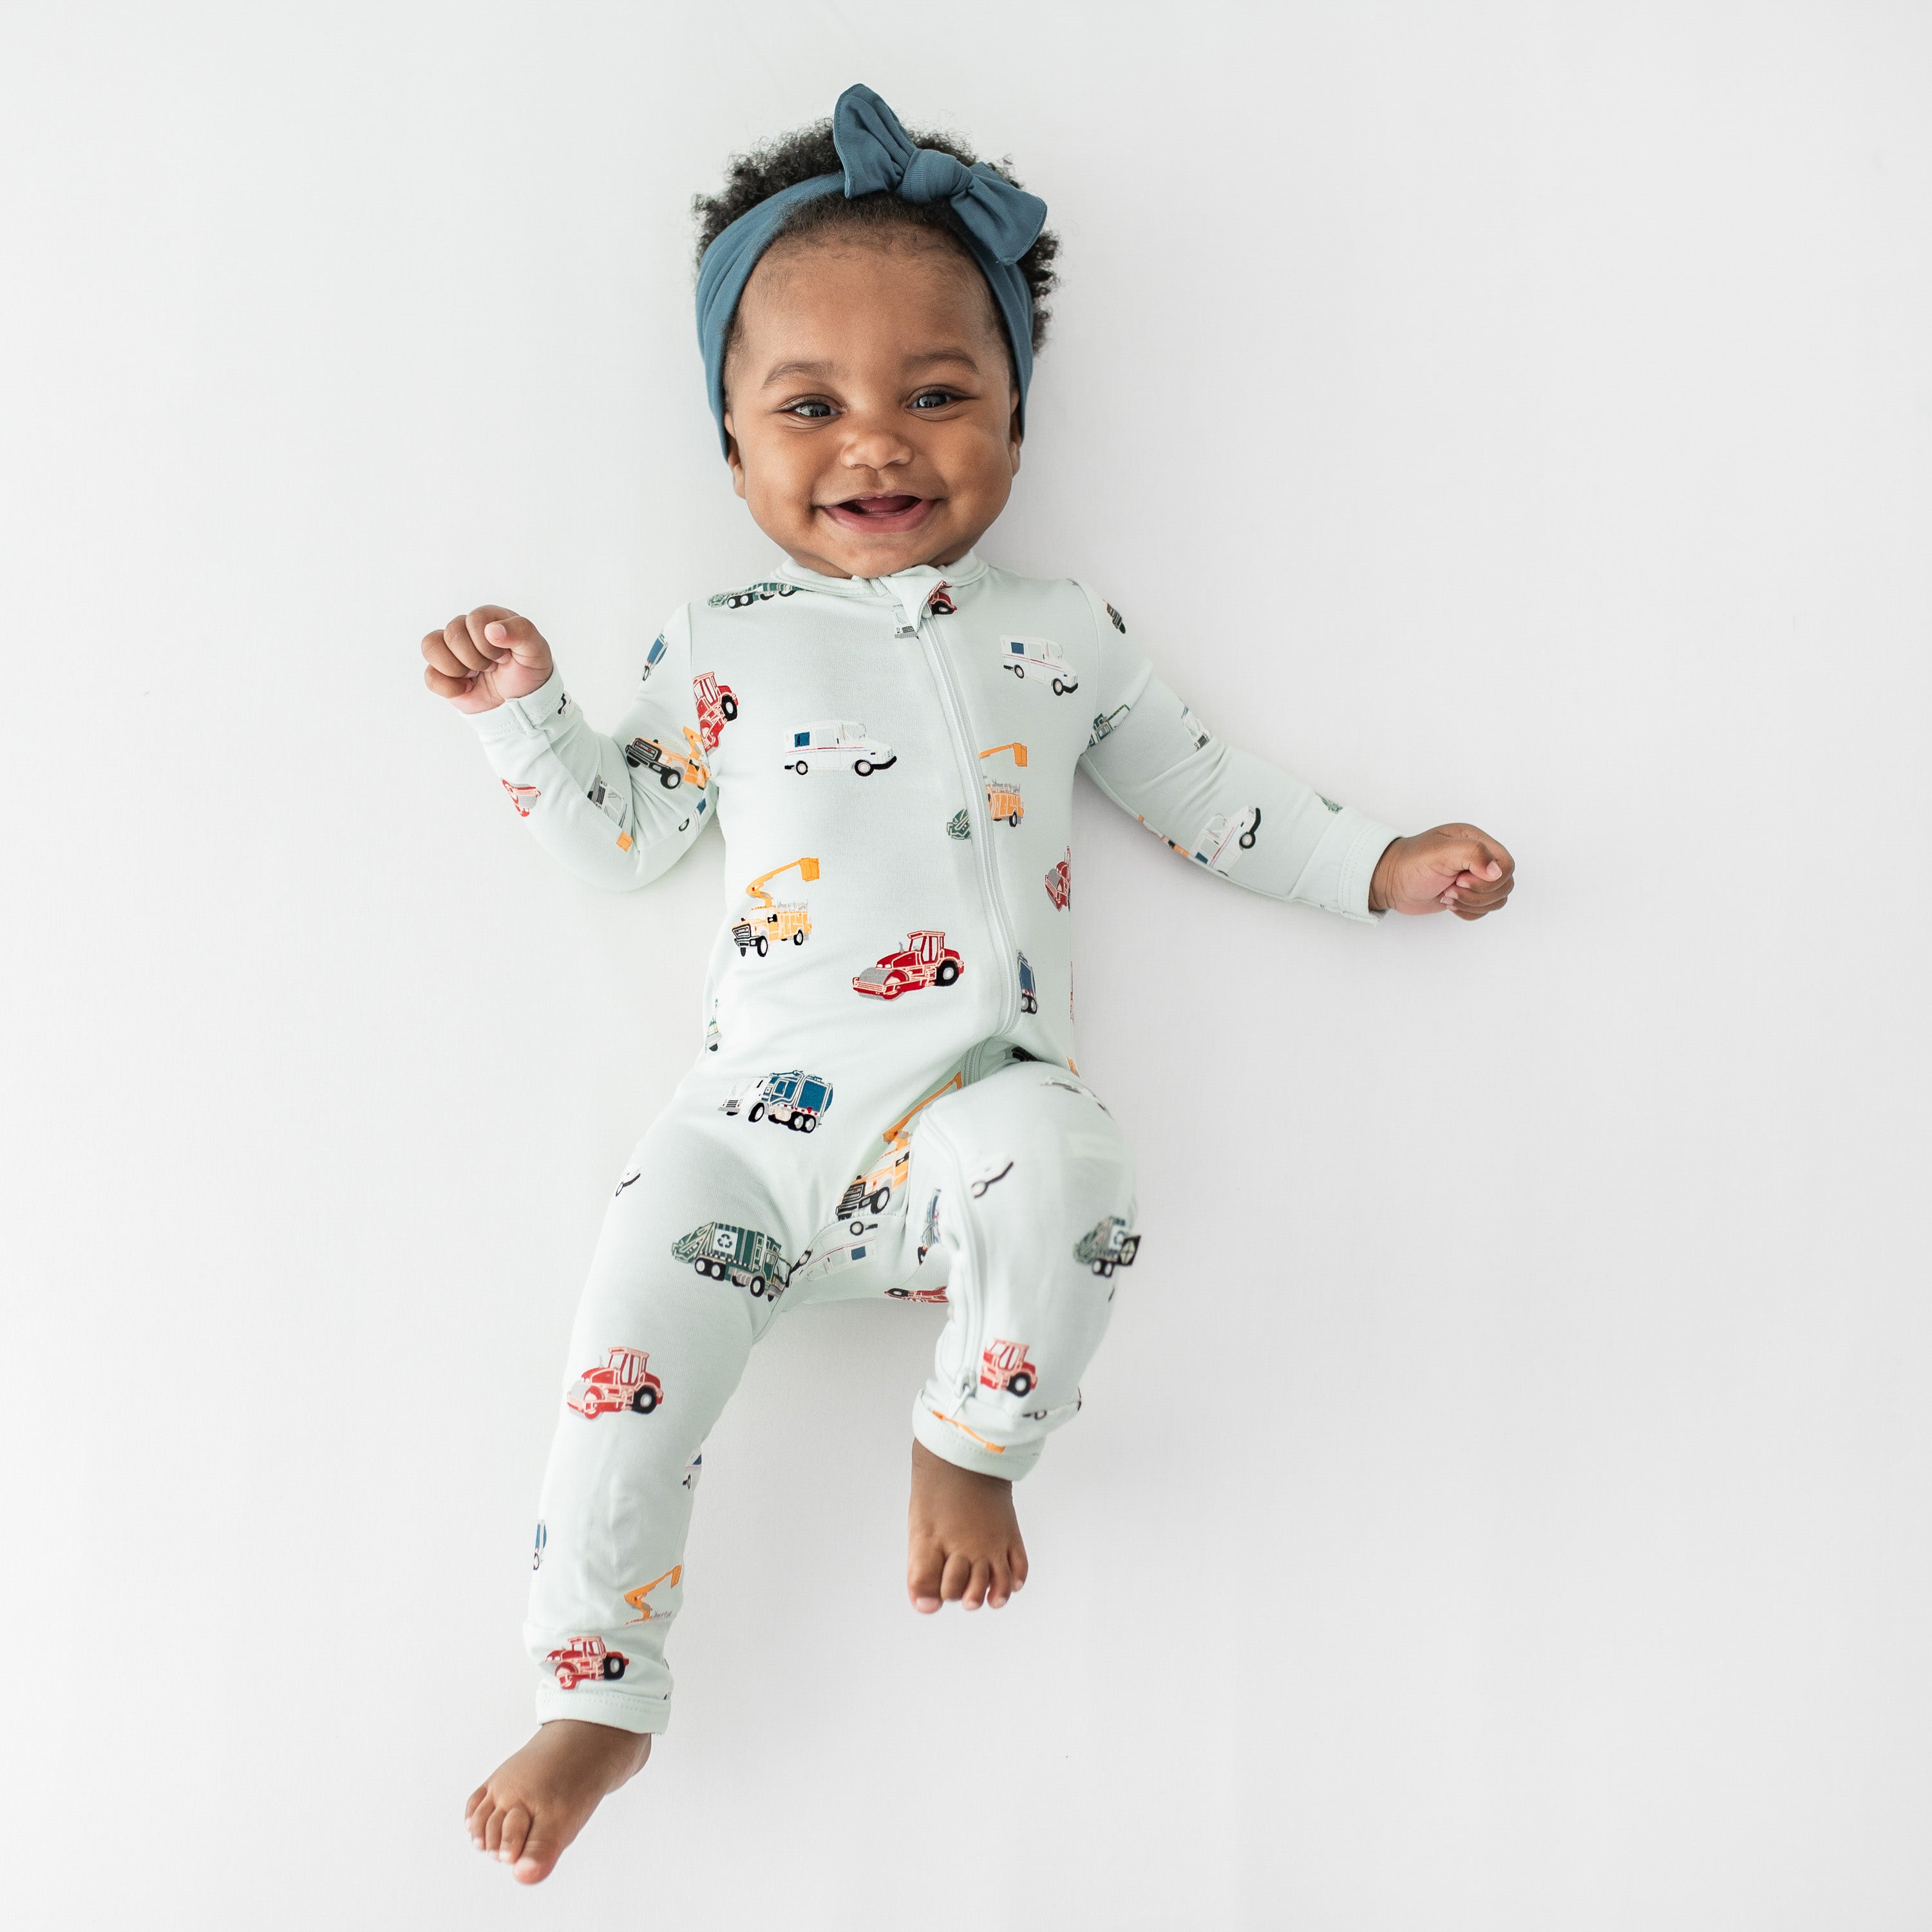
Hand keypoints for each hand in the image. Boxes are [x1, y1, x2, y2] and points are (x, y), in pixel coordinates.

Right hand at [420, 606, 554, 713]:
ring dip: (457, 668)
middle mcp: (465, 629)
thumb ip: (521, 631)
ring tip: (475, 676)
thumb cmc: (528, 672)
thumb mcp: (537, 650)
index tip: (504, 658)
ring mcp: (451, 651)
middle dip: (476, 658)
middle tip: (492, 668)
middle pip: (453, 633)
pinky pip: (430, 676)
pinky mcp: (442, 674)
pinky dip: (449, 687)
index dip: (488, 643)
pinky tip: (467, 688)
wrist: (522, 703)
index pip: (474, 619)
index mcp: (488, 618)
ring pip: (430, 647)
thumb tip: (492, 630)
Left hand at [1369, 823, 1515, 919]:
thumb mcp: (1440, 852)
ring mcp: (1474, 878)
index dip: (1488, 879)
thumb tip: (1497, 871)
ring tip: (1446, 895)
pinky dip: (1468, 912)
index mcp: (1476, 840)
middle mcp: (1479, 858)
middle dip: (1477, 894)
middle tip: (1450, 888)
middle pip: (1504, 885)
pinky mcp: (1468, 895)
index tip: (1460, 879)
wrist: (1390, 882)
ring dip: (1472, 904)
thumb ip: (1472, 853)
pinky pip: (1484, 911)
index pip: (1506, 864)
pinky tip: (1448, 903)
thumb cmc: (1410, 863)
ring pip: (1497, 900)